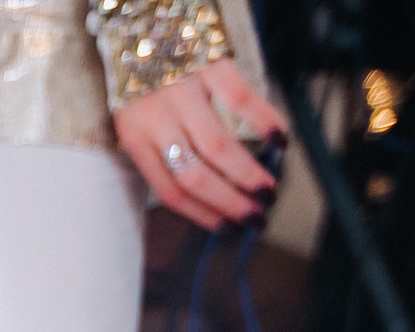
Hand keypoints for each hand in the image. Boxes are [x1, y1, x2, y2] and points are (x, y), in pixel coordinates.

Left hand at [114, 60, 287, 231]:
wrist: (140, 20)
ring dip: (248, 175)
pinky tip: (279, 140)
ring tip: (269, 190)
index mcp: (134, 137)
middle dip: (230, 203)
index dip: (201, 214)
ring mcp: (184, 91)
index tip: (227, 228)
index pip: (169, 190)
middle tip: (256, 217)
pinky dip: (264, 122)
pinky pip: (240, 99)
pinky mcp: (209, 64)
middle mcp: (156, 118)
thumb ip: (160, 150)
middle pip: (196, 177)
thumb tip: (204, 192)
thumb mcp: (135, 118)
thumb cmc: (141, 76)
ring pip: (219, 147)